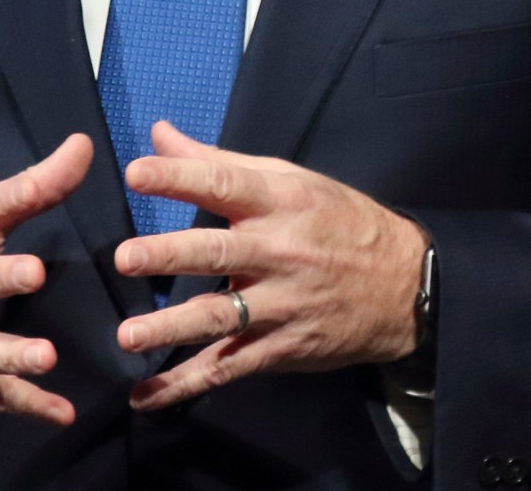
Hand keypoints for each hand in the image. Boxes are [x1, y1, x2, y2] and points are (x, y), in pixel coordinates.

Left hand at [112, 121, 428, 411]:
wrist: (405, 284)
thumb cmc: (339, 221)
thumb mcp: (291, 181)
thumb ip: (219, 162)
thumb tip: (159, 135)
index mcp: (281, 201)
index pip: (225, 184)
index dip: (181, 178)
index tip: (137, 173)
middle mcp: (280, 251)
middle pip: (218, 252)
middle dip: (170, 255)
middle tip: (125, 258)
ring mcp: (282, 304)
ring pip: (221, 316)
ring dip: (172, 328)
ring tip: (128, 336)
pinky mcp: (282, 348)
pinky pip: (229, 367)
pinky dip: (186, 384)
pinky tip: (145, 395)